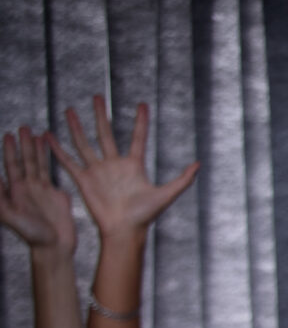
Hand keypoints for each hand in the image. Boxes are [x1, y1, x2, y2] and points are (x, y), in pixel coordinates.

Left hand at [0, 127, 75, 255]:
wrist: (53, 246)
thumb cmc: (31, 234)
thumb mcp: (9, 215)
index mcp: (15, 191)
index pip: (11, 165)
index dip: (9, 150)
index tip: (8, 135)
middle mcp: (27, 187)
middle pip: (25, 161)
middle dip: (23, 144)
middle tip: (23, 127)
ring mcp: (42, 190)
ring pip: (38, 164)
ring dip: (36, 149)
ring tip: (37, 133)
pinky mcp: (56, 194)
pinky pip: (52, 173)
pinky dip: (51, 160)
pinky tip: (52, 152)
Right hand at [50, 96, 196, 238]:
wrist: (124, 231)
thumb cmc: (145, 216)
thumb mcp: (166, 195)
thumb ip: (183, 180)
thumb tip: (199, 164)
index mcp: (134, 165)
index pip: (137, 137)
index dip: (140, 121)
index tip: (142, 104)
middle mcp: (114, 165)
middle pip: (105, 133)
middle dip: (100, 115)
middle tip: (96, 96)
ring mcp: (98, 171)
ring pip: (84, 143)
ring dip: (76, 126)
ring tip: (70, 109)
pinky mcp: (83, 180)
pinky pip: (68, 162)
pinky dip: (57, 149)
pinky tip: (48, 136)